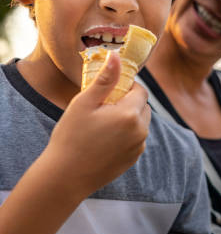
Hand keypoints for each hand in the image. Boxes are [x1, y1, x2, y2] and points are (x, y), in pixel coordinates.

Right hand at [44, 51, 150, 198]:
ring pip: (140, 122)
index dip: (126, 87)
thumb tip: (117, 56)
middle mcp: (141, 130)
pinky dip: (126, 134)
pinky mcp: (134, 158)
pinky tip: (104, 139)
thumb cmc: (71, 137)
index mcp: (130, 114)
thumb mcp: (84, 103)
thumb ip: (105, 79)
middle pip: (142, 106)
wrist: (65, 177)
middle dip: (128, 102)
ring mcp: (139, 146)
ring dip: (128, 118)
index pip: (140, 90)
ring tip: (102, 124)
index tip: (109, 91)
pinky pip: (136, 138)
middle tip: (103, 107)